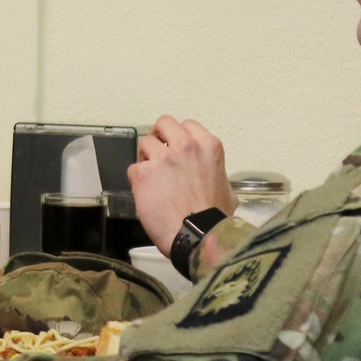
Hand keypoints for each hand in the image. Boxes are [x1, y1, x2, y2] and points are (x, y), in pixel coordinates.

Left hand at [127, 115, 236, 252]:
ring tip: (151, 177)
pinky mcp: (143, 173)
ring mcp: (163, 158)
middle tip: (157, 151)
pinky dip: (137, 179)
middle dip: (159, 136)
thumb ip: (214, 172)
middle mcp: (186, 147)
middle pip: (164, 124)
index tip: (174, 145)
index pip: (188, 125)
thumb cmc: (214, 219)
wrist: (199, 236)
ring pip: (145, 143)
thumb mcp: (226, 188)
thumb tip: (209, 174)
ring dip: (146, 158)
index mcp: (208, 147)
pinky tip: (146, 192)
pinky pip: (134, 168)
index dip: (178, 136)